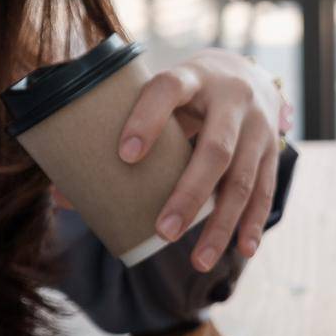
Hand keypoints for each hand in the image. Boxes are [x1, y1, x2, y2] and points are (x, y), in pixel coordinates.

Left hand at [117, 49, 291, 271]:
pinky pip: (265, 190)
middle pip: (216, 150)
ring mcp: (259, 126)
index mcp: (194, 76)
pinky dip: (253, 223)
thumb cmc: (187, 94)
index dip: (147, 120)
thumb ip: (121, 132)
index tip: (125, 156)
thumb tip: (63, 193)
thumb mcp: (159, 96)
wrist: (250, 75)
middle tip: (165, 232)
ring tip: (199, 260)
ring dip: (222, 223)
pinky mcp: (273, 150)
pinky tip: (244, 249)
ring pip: (243, 180)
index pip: (168, 90)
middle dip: (190, 194)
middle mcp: (233, 98)